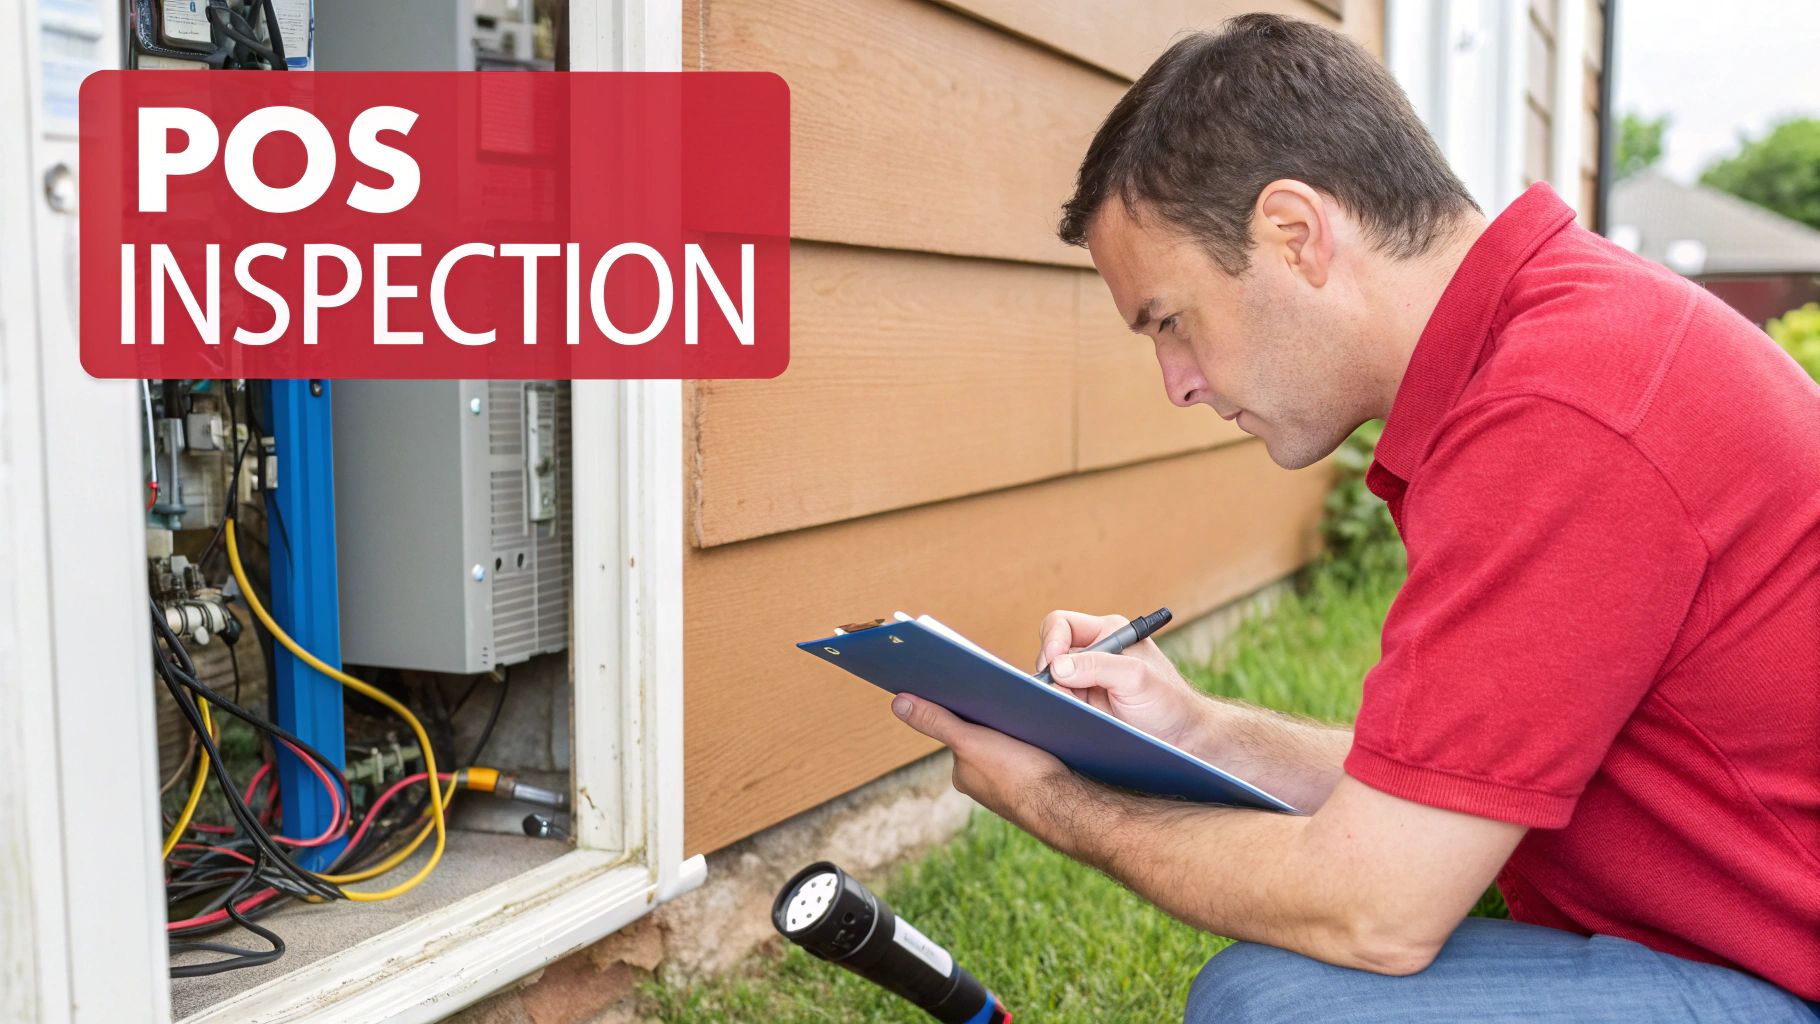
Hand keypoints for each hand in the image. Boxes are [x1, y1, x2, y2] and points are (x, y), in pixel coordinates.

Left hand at [890, 693, 1085, 844]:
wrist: (1066, 805)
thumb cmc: (1017, 776)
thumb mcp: (970, 742)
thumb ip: (936, 722)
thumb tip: (897, 704)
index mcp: (964, 775)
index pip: (959, 730)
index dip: (969, 707)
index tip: (981, 685)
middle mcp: (983, 782)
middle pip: (984, 735)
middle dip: (994, 716)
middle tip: (1009, 695)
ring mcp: (1011, 783)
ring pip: (1008, 743)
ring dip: (1017, 726)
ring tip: (1030, 709)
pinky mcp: (1037, 782)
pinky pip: (1031, 753)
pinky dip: (1036, 741)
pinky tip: (1047, 731)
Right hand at [1035, 609, 1206, 748]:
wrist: (1182, 739)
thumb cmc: (1169, 702)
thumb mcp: (1136, 678)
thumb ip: (1098, 666)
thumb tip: (1057, 667)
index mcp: (1108, 633)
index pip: (1062, 624)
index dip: (1052, 640)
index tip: (1053, 664)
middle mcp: (1095, 654)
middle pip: (1051, 653)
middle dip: (1049, 672)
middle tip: (1057, 692)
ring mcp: (1088, 681)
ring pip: (1052, 681)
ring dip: (1055, 694)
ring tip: (1073, 709)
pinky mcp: (1085, 706)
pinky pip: (1059, 703)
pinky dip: (1059, 710)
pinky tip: (1071, 719)